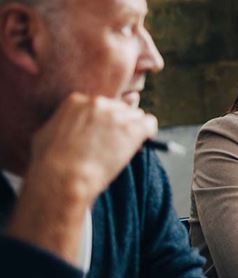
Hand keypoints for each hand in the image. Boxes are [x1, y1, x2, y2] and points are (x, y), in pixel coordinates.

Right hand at [6, 93, 156, 264]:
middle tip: (117, 143)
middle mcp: (98, 103)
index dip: (103, 121)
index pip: (99, 105)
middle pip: (119, 108)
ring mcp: (117, 115)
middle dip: (119, 124)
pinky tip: (145, 142)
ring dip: (134, 129)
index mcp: (76, 101)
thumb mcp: (46, 135)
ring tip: (127, 147)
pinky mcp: (133, 128)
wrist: (64, 176)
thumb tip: (67, 128)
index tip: (104, 134)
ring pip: (136, 115)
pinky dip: (149, 133)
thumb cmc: (50, 162)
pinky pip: (150, 123)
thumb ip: (61, 125)